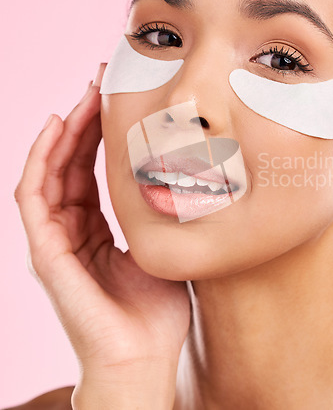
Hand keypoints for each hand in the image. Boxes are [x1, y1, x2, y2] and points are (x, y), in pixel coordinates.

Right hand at [15, 66, 190, 407]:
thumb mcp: (165, 248)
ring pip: (50, 172)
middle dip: (82, 122)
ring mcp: (57, 240)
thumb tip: (190, 177)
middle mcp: (74, 230)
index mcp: (99, 229)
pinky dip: (40, 160)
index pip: (91, 170)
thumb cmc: (158, 309)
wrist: (144, 357)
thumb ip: (163, 216)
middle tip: (99, 83)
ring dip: (64, 131)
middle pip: (70, 164)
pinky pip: (34, 197)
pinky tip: (55, 128)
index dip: (99, 134)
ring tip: (82, 96)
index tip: (116, 99)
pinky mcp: (47, 253)